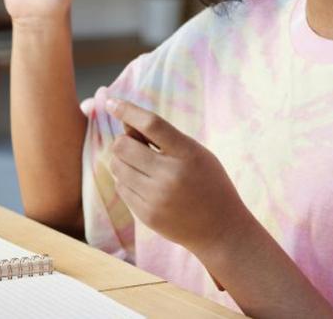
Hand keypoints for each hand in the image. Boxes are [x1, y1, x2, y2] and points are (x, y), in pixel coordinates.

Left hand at [105, 98, 252, 258]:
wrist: (221, 229)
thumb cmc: (208, 183)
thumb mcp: (195, 153)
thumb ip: (163, 138)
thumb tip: (125, 123)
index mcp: (188, 153)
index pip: (152, 124)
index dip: (128, 110)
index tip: (111, 103)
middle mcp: (170, 175)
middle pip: (123, 146)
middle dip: (124, 142)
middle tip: (137, 147)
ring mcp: (157, 197)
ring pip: (117, 167)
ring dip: (123, 162)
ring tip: (144, 167)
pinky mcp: (147, 215)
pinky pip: (121, 188)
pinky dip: (127, 181)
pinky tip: (146, 185)